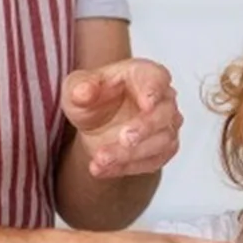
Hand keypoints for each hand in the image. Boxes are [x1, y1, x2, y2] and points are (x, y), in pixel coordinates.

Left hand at [61, 58, 182, 180]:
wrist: (96, 122)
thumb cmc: (94, 96)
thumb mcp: (77, 87)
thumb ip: (80, 87)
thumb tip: (83, 91)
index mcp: (145, 74)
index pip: (157, 78)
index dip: (154, 90)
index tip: (148, 103)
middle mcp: (162, 100)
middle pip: (165, 113)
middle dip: (146, 128)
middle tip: (124, 138)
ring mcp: (165, 126)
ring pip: (162, 142)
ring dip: (132, 153)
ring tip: (101, 159)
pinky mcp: (161, 150)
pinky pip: (152, 162)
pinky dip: (126, 167)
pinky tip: (101, 168)